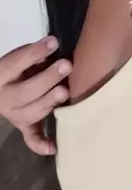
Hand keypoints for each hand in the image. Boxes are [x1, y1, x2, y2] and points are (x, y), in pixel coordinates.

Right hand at [0, 36, 70, 153]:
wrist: (0, 88)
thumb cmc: (16, 68)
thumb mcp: (19, 56)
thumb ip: (32, 55)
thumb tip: (54, 47)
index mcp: (1, 74)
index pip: (16, 62)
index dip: (35, 52)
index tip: (54, 42)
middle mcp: (5, 98)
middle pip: (25, 92)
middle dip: (47, 79)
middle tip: (67, 65)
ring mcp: (13, 114)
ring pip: (30, 113)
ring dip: (48, 102)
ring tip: (65, 91)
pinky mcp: (22, 126)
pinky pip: (30, 137)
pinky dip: (40, 144)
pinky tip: (53, 147)